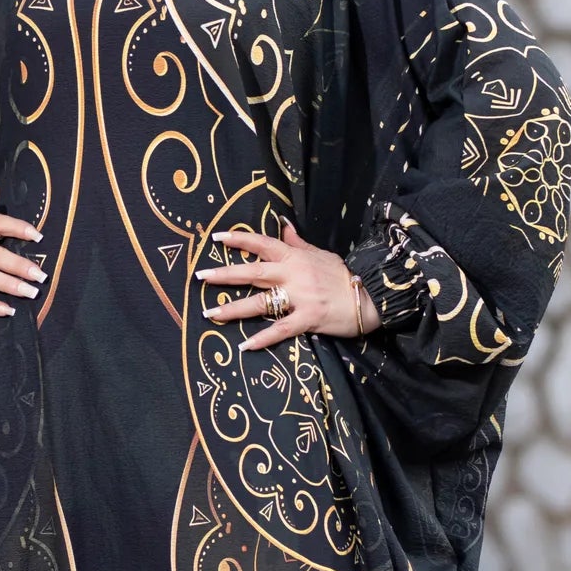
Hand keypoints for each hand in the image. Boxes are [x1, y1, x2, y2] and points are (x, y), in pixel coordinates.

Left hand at [194, 219, 381, 351]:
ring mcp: (300, 297)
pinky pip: (281, 330)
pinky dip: (263, 339)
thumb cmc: (343, 275)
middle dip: (224, 275)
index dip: (239, 240)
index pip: (262, 243)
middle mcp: (293, 274)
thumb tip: (282, 224)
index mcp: (295, 257)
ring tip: (210, 314)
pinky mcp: (308, 319)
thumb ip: (297, 243)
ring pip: (259, 303)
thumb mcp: (320, 254)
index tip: (216, 238)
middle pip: (252, 272)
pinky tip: (245, 345)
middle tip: (199, 277)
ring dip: (232, 309)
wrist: (371, 295)